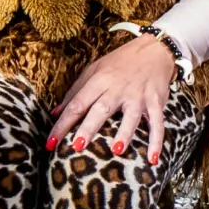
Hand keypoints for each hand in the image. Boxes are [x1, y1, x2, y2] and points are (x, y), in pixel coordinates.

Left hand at [47, 33, 177, 166]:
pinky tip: (152, 158)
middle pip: (101, 109)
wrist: (153, 50)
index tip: (50, 143)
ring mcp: (138, 96)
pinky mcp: (155, 101)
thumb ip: (75, 92)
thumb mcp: (94, 70)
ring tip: (116, 150)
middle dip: (89, 127)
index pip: (77, 104)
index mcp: (99, 81)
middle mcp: (117, 88)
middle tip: (76, 146)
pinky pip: (157, 123)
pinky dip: (156, 141)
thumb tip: (55, 113)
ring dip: (124, 133)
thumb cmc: (120, 63)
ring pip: (130, 116)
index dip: (63, 124)